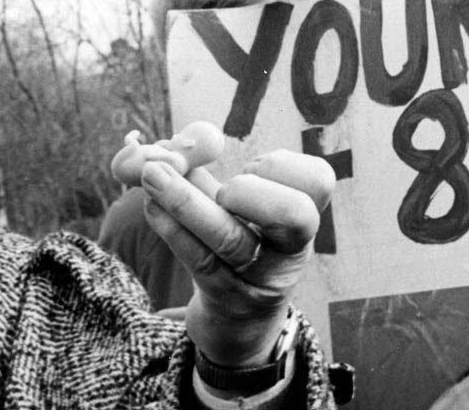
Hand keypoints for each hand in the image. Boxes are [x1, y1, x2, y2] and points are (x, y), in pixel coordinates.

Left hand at [141, 149, 334, 366]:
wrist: (240, 323)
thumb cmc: (240, 250)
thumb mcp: (241, 216)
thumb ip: (211, 180)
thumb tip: (170, 144)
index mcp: (305, 220)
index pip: (318, 181)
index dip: (283, 166)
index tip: (252, 168)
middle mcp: (292, 250)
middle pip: (294, 214)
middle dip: (252, 191)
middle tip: (223, 191)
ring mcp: (260, 278)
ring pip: (229, 238)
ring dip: (186, 200)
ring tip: (151, 173)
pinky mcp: (224, 297)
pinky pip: (196, 258)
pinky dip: (170, 227)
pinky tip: (150, 205)